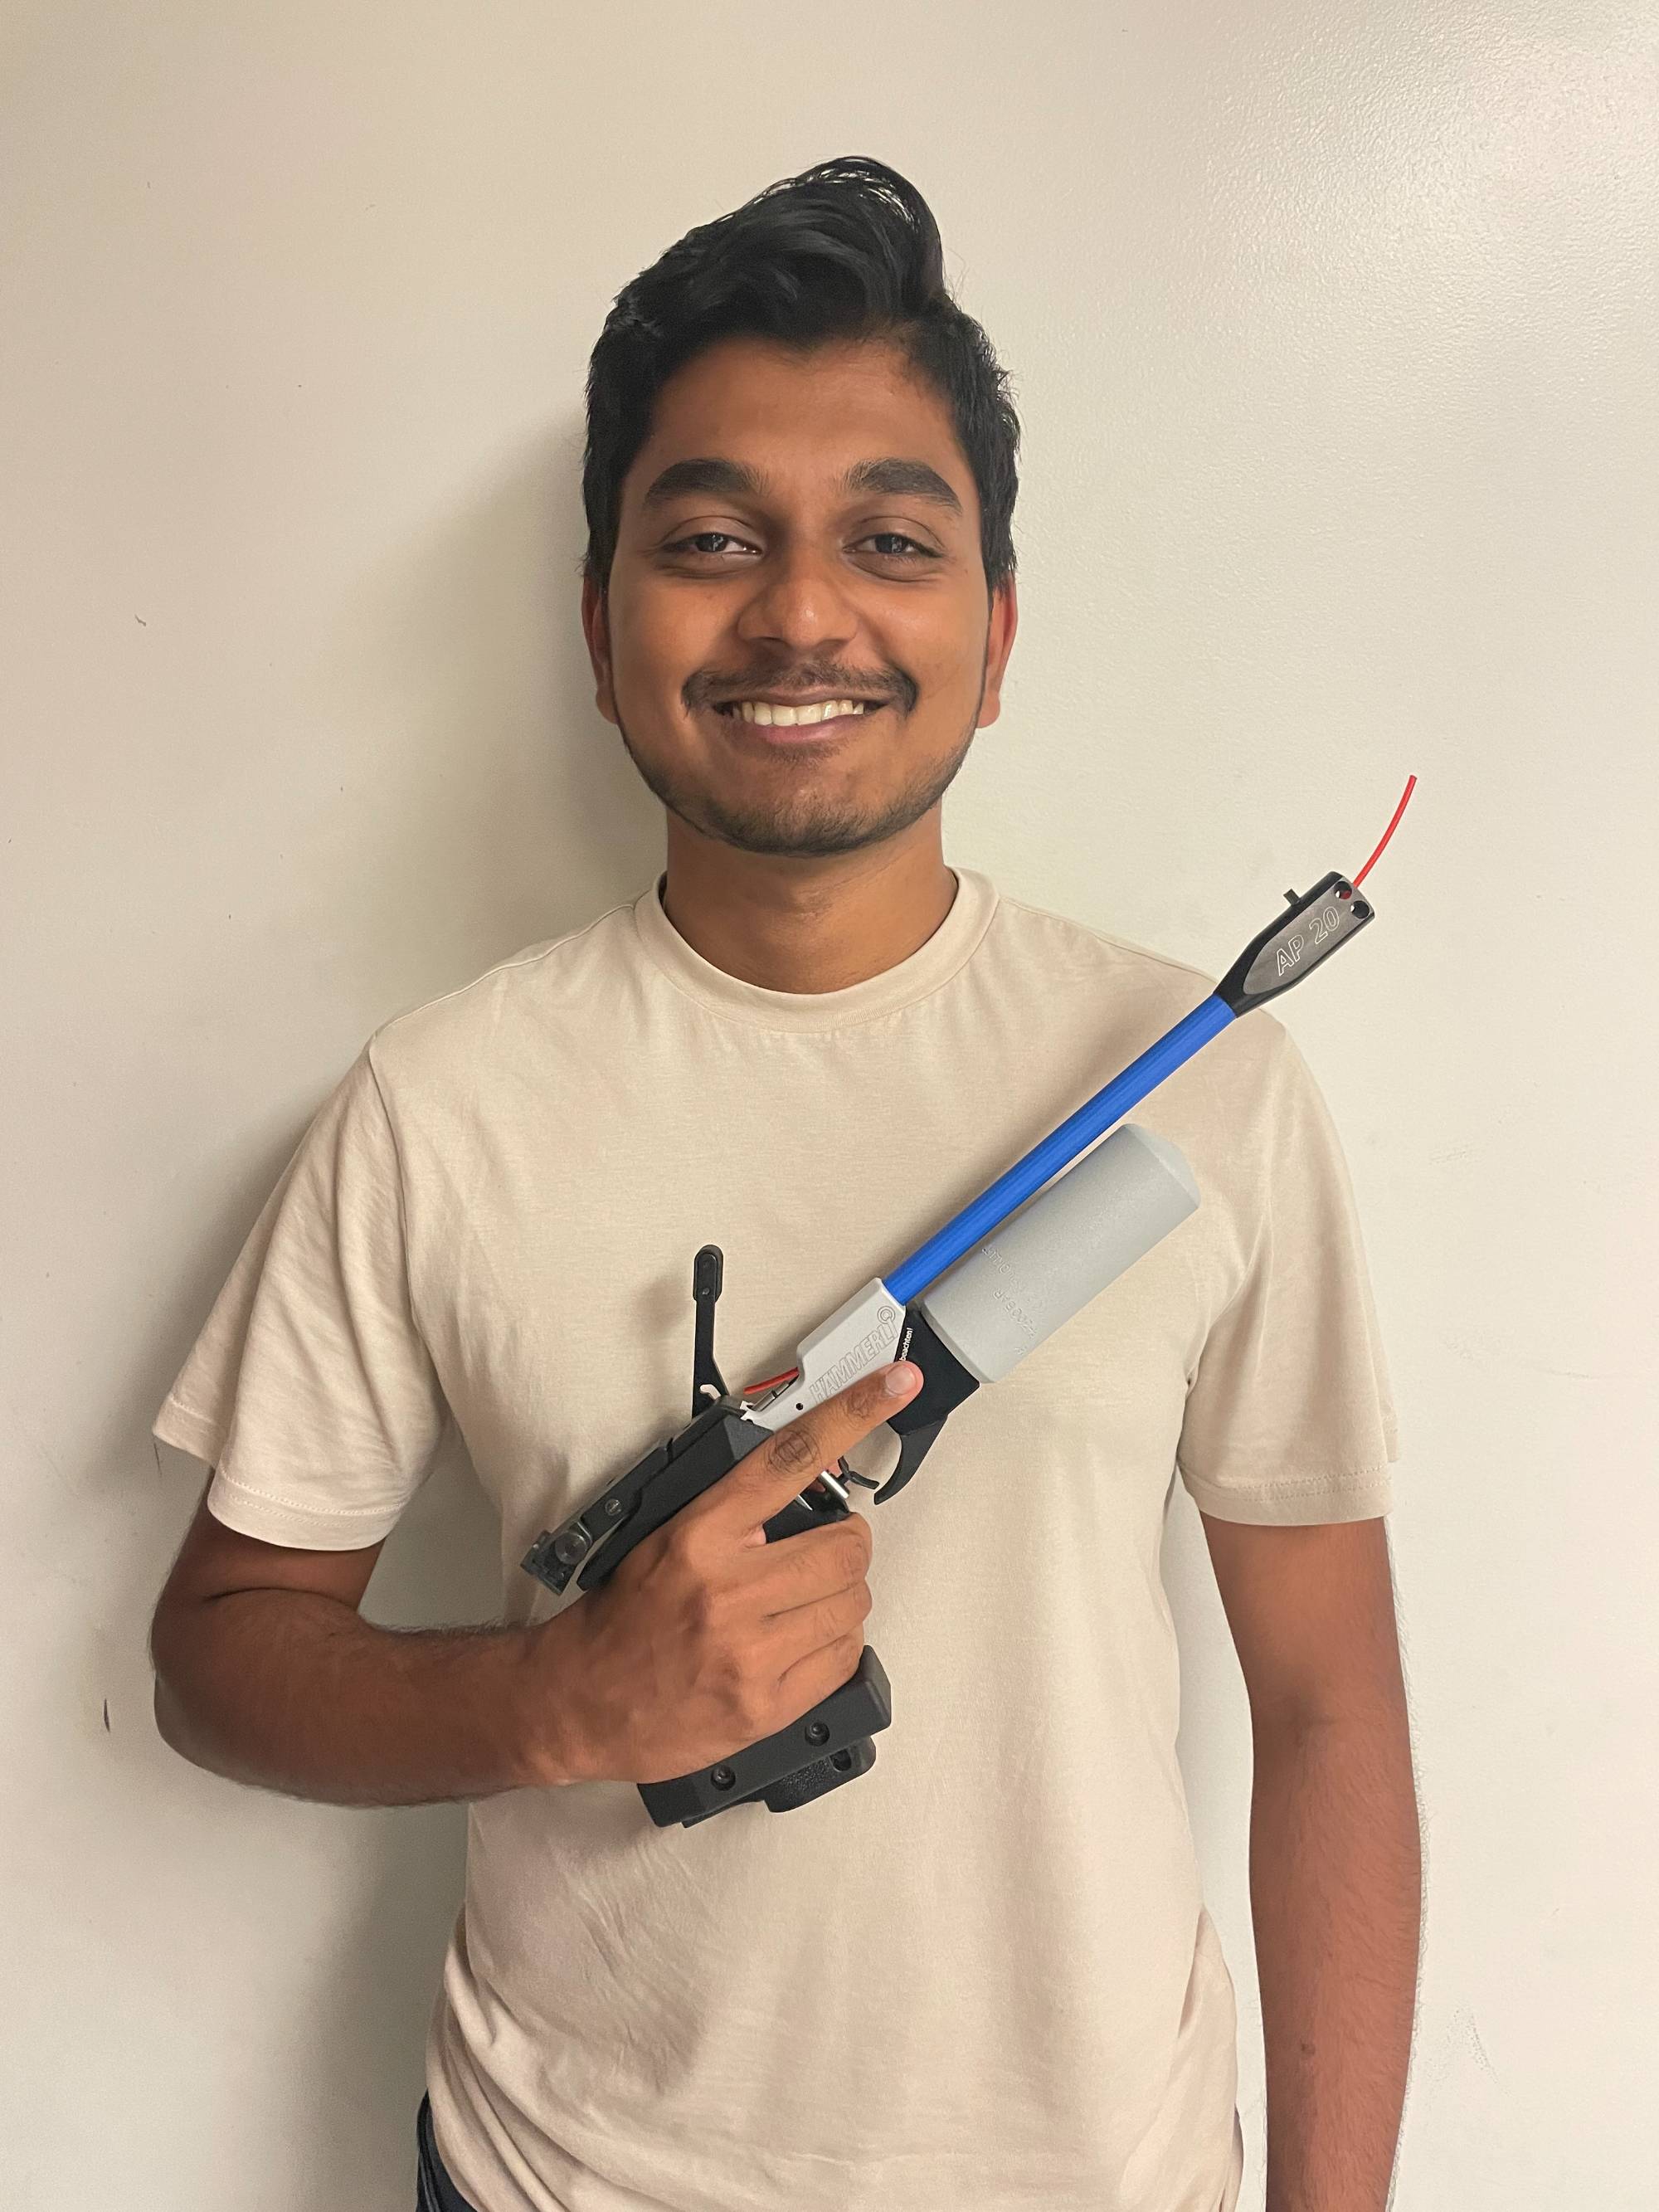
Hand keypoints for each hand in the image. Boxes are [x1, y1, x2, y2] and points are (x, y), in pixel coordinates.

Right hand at [527, 1360, 921, 1785]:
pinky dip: (836, 1646)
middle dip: (844, 1546)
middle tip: (819, 1553)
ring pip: (854, 1602)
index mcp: (700, 1536)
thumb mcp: (666, 1538)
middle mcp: (728, 1589)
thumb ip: (735, 1509)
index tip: (895, 1382)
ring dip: (841, 1598)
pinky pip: (845, 1657)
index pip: (788, 1458)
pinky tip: (799, 1645)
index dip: (852, 1413)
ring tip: (800, 1606)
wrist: (579, 1702)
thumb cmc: (624, 1617)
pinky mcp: (767, 1705)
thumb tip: (812, 1479)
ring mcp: (750, 1652)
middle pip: (846, 1546)